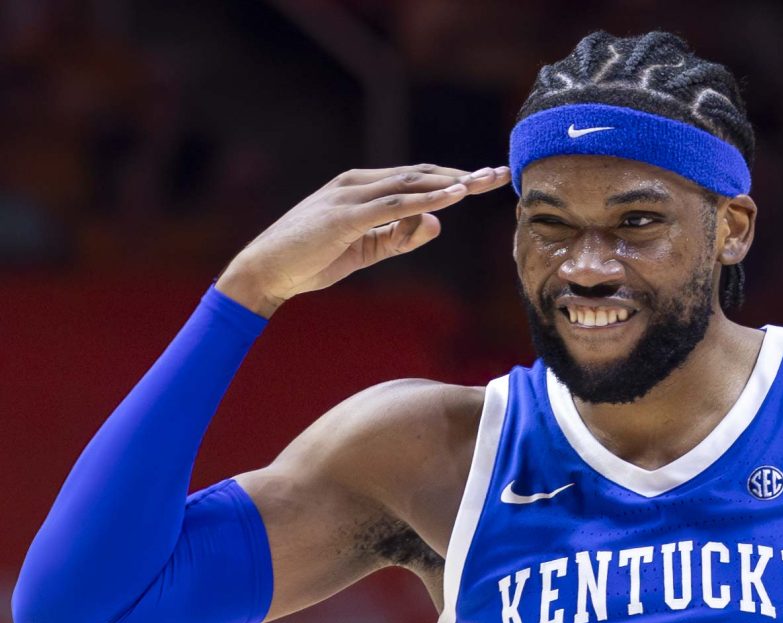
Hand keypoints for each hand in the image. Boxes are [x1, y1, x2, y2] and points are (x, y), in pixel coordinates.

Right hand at [217, 164, 509, 314]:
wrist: (265, 271)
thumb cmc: (312, 259)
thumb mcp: (367, 250)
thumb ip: (400, 237)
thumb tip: (438, 225)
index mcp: (363, 189)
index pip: (417, 179)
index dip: (455, 178)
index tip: (487, 180)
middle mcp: (358, 184)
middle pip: (421, 174)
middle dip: (463, 174)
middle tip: (500, 173)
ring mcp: (351, 196)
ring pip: (411, 183)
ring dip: (450, 182)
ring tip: (484, 181)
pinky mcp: (345, 216)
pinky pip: (393, 204)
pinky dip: (424, 200)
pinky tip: (452, 197)